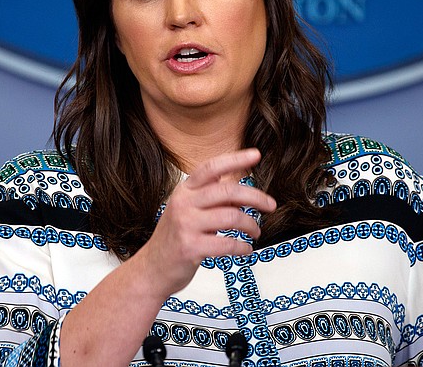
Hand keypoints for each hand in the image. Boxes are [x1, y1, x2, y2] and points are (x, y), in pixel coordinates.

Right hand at [136, 148, 276, 295]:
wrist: (152, 268)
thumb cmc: (174, 238)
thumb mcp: (188, 210)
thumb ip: (212, 199)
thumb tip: (244, 194)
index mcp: (185, 190)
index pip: (212, 167)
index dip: (235, 159)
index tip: (255, 154)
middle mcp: (184, 203)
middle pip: (228, 191)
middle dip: (256, 197)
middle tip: (270, 205)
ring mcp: (186, 225)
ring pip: (231, 217)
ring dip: (251, 225)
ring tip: (255, 231)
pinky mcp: (190, 247)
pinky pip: (227, 244)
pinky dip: (242, 247)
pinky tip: (245, 248)